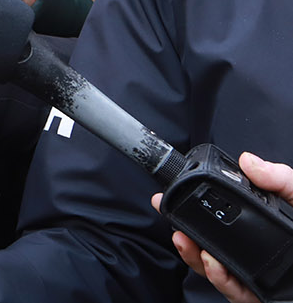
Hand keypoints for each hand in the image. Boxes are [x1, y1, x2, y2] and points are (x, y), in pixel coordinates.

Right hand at [154, 151, 292, 302]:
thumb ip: (282, 180)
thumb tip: (248, 161)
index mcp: (269, 228)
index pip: (227, 216)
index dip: (199, 205)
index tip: (176, 192)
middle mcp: (261, 252)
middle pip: (212, 242)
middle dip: (186, 230)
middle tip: (169, 215)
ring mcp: (262, 277)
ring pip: (215, 268)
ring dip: (194, 255)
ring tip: (186, 239)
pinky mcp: (265, 299)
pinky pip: (235, 291)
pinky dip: (220, 277)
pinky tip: (213, 262)